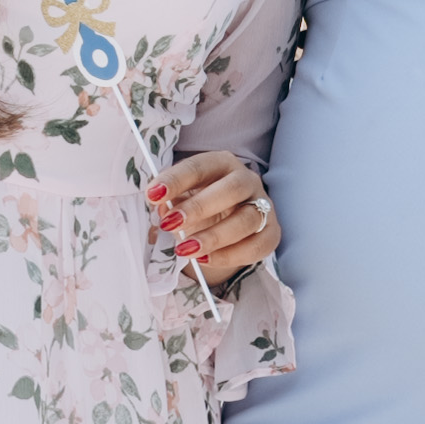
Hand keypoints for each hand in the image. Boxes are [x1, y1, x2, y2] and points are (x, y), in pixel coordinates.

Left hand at [162, 153, 277, 288]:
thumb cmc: (200, 205)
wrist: (226, 223)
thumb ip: (170, 202)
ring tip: (185, 250)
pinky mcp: (271, 233)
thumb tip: (161, 209)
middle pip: (232, 189)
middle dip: (199, 207)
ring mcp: (264, 206)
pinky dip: (229, 255)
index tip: (153, 195)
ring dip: (214, 237)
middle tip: (170, 224)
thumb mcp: (181, 198)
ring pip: (247, 220)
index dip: (176, 180)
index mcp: (221, 164)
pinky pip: (256, 246)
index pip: (200, 167)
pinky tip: (204, 259)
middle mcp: (247, 180)